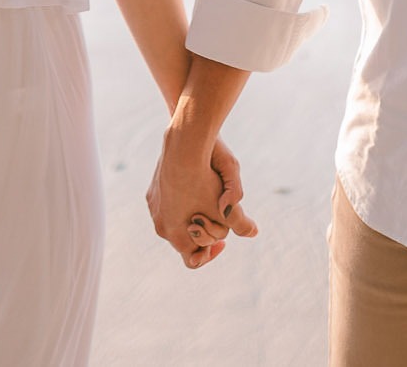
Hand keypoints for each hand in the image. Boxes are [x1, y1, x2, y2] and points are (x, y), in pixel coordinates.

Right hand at [147, 130, 258, 268]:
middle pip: (185, 240)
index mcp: (175, 234)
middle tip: (218, 218)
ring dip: (192, 217)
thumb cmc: (206, 177)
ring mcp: (154, 207)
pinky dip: (182, 201)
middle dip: (203, 233)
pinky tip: (196, 186)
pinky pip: (168, 204)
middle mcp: (160, 224)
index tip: (224, 241)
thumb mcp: (227, 205)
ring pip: (176, 221)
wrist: (183, 145)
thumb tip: (253, 232)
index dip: (211, 254)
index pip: (193, 260)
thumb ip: (239, 223)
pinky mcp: (152, 191)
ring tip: (208, 201)